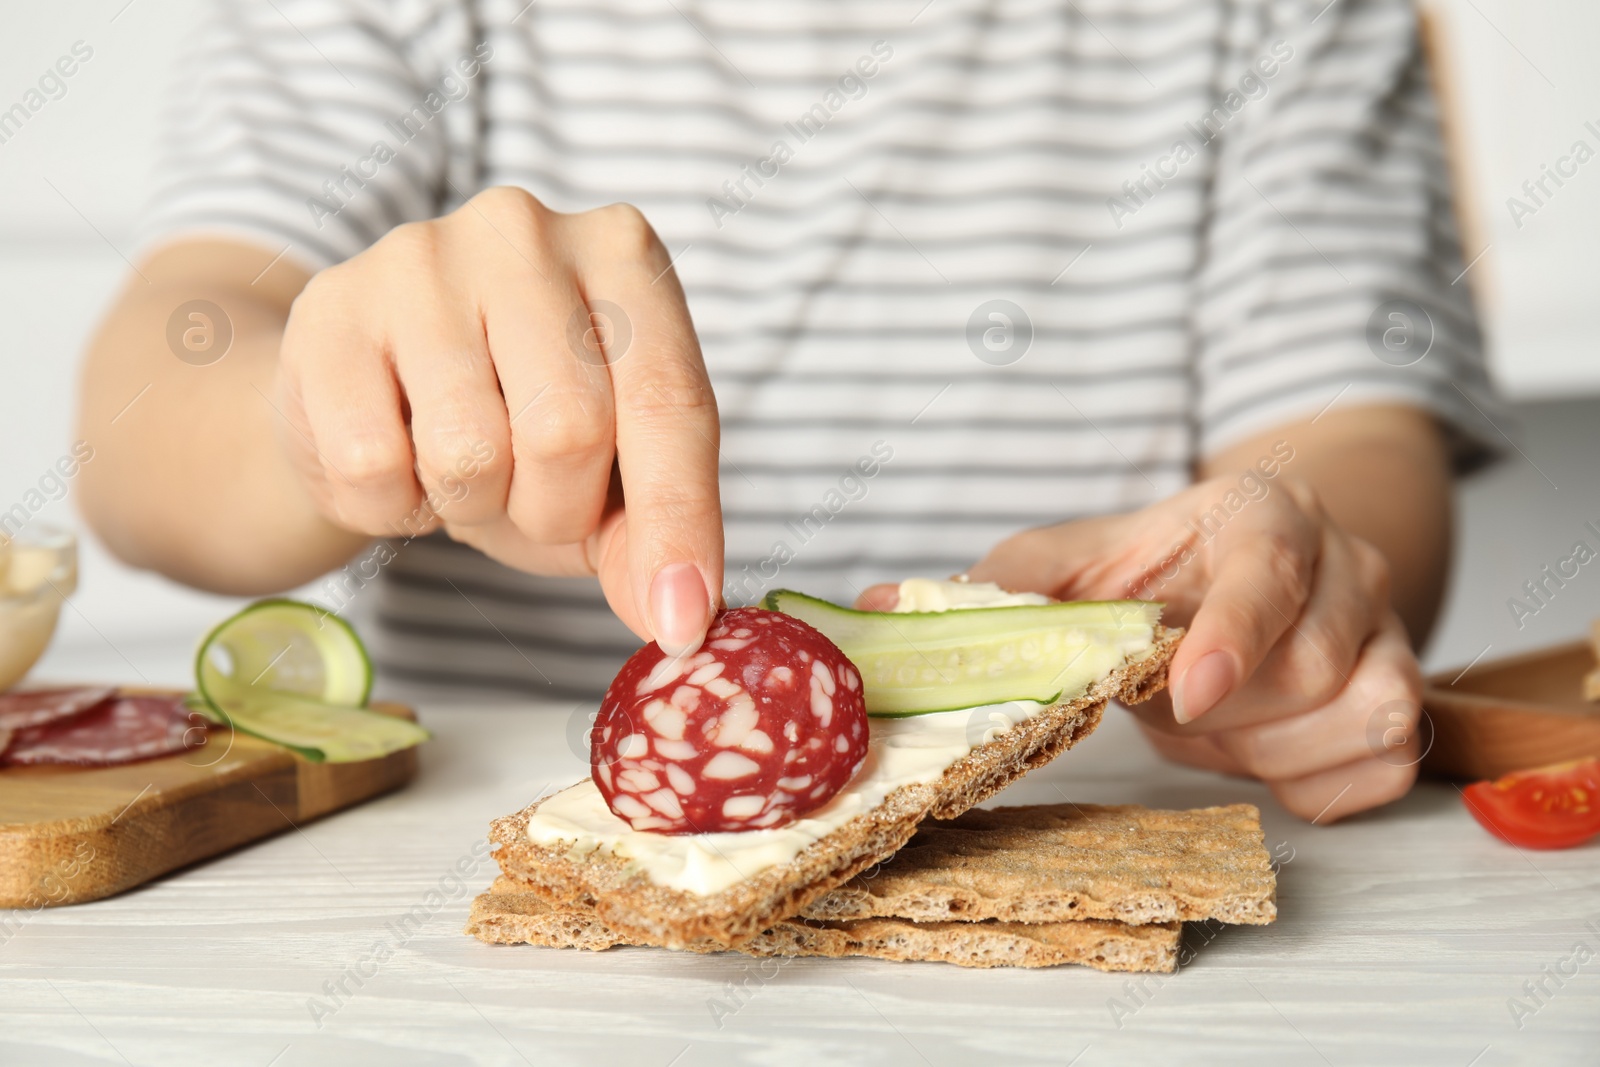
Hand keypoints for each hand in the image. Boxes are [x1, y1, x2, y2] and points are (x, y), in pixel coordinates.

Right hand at [275, 187, 721, 652]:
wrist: (360, 391)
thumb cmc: (510, 427)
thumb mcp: (605, 480)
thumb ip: (648, 538)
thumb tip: (676, 616)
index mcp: (624, 256)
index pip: (670, 402)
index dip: (678, 524)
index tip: (682, 623)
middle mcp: (527, 231)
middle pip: (568, 431)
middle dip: (553, 511)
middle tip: (527, 501)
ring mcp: (421, 257)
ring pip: (468, 451)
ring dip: (468, 507)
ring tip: (458, 468)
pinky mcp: (329, 307)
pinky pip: (372, 465)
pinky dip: (389, 506)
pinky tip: (392, 456)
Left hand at [868, 474, 1423, 822]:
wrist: (1254, 573)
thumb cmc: (1157, 571)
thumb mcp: (1073, 564)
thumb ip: (997, 585)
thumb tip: (874, 606)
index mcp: (1264, 514)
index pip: (1271, 572)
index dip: (1232, 637)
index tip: (1184, 693)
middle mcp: (1348, 565)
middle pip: (1311, 666)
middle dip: (1223, 709)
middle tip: (1171, 696)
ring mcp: (1390, 635)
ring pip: (1359, 718)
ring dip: (1267, 748)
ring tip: (1214, 716)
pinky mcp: (1406, 701)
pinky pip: (1381, 771)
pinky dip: (1313, 782)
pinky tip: (1261, 750)